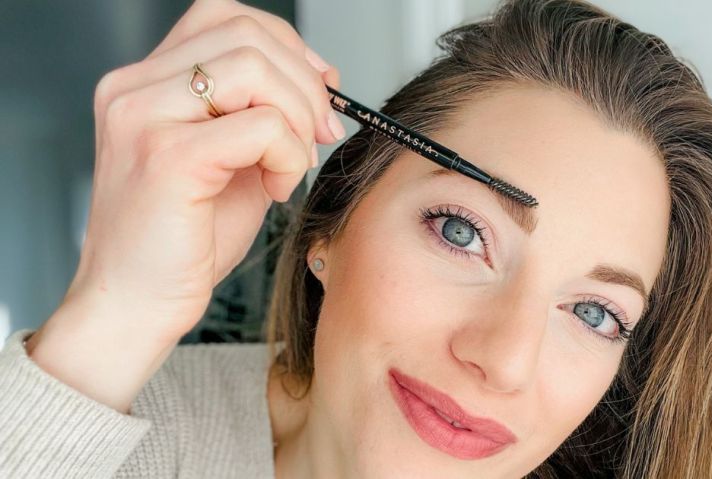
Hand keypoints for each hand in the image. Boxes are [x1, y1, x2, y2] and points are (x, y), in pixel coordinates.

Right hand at [61, 0, 343, 344]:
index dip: (286, 44)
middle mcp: (134, 88)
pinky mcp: (167, 157)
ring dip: (297, 117)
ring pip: (255, 68)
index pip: (225, 16)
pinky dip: (289, 156)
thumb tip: (320, 77)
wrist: (135, 303)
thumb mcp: (232, 159)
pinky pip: (261, 126)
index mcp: (145, 82)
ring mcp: (144, 117)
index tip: (318, 89)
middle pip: (246, 34)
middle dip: (304, 84)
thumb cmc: (184, 240)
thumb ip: (264, 112)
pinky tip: (277, 188)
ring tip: (291, 165)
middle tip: (320, 133)